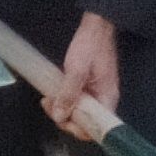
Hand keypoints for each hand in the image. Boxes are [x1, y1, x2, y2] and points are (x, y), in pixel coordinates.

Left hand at [45, 12, 123, 136]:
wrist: (96, 27)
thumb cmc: (90, 45)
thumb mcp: (76, 70)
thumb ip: (68, 95)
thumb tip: (60, 117)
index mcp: (107, 97)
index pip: (95, 128)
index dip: (77, 128)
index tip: (61, 117)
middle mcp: (104, 99)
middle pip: (86, 122)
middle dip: (65, 117)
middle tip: (49, 104)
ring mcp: (97, 93)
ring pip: (79, 112)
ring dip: (62, 109)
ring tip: (48, 98)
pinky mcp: (89, 88)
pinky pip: (78, 102)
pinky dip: (65, 100)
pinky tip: (54, 94)